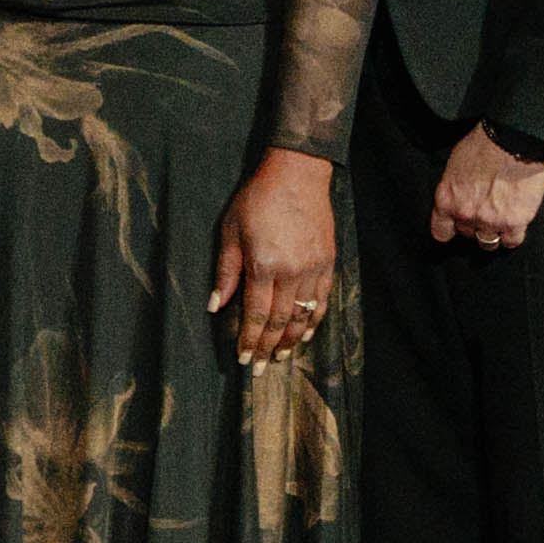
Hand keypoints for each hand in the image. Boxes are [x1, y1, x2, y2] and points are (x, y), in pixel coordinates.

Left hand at [208, 145, 339, 367]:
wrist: (297, 174)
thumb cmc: (257, 199)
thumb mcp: (230, 231)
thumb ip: (225, 272)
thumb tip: (215, 306)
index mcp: (264, 265)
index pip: (257, 314)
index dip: (250, 340)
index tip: (243, 359)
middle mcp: (292, 271)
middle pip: (281, 321)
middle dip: (268, 347)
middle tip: (259, 368)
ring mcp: (314, 268)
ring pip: (304, 315)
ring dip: (292, 340)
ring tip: (281, 358)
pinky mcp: (328, 261)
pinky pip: (322, 299)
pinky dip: (314, 320)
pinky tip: (305, 333)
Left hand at [428, 127, 543, 250]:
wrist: (512, 138)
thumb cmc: (484, 143)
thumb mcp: (455, 163)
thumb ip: (454, 187)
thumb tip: (459, 194)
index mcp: (446, 199)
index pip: (441, 231)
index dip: (451, 229)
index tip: (457, 226)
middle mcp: (465, 213)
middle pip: (467, 234)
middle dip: (475, 225)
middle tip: (485, 211)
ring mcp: (490, 220)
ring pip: (488, 242)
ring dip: (493, 233)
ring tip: (501, 219)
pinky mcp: (515, 221)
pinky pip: (512, 241)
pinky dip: (513, 235)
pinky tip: (516, 223)